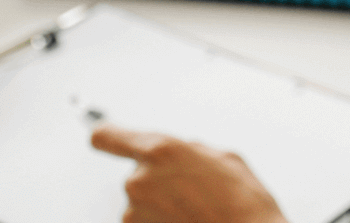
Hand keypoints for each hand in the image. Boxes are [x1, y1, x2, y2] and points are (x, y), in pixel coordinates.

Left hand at [91, 125, 288, 222]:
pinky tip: (187, 221)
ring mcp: (134, 212)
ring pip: (142, 201)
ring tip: (194, 210)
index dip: (109, 137)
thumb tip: (183, 153)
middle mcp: (139, 180)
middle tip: (190, 190)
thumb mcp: (225, 158)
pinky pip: (145, 222)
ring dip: (161, 204)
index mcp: (160, 151)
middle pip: (138, 173)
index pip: (107, 136)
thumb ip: (191, 150)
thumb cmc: (242, 204)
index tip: (107, 137)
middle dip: (160, 179)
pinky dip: (162, 221)